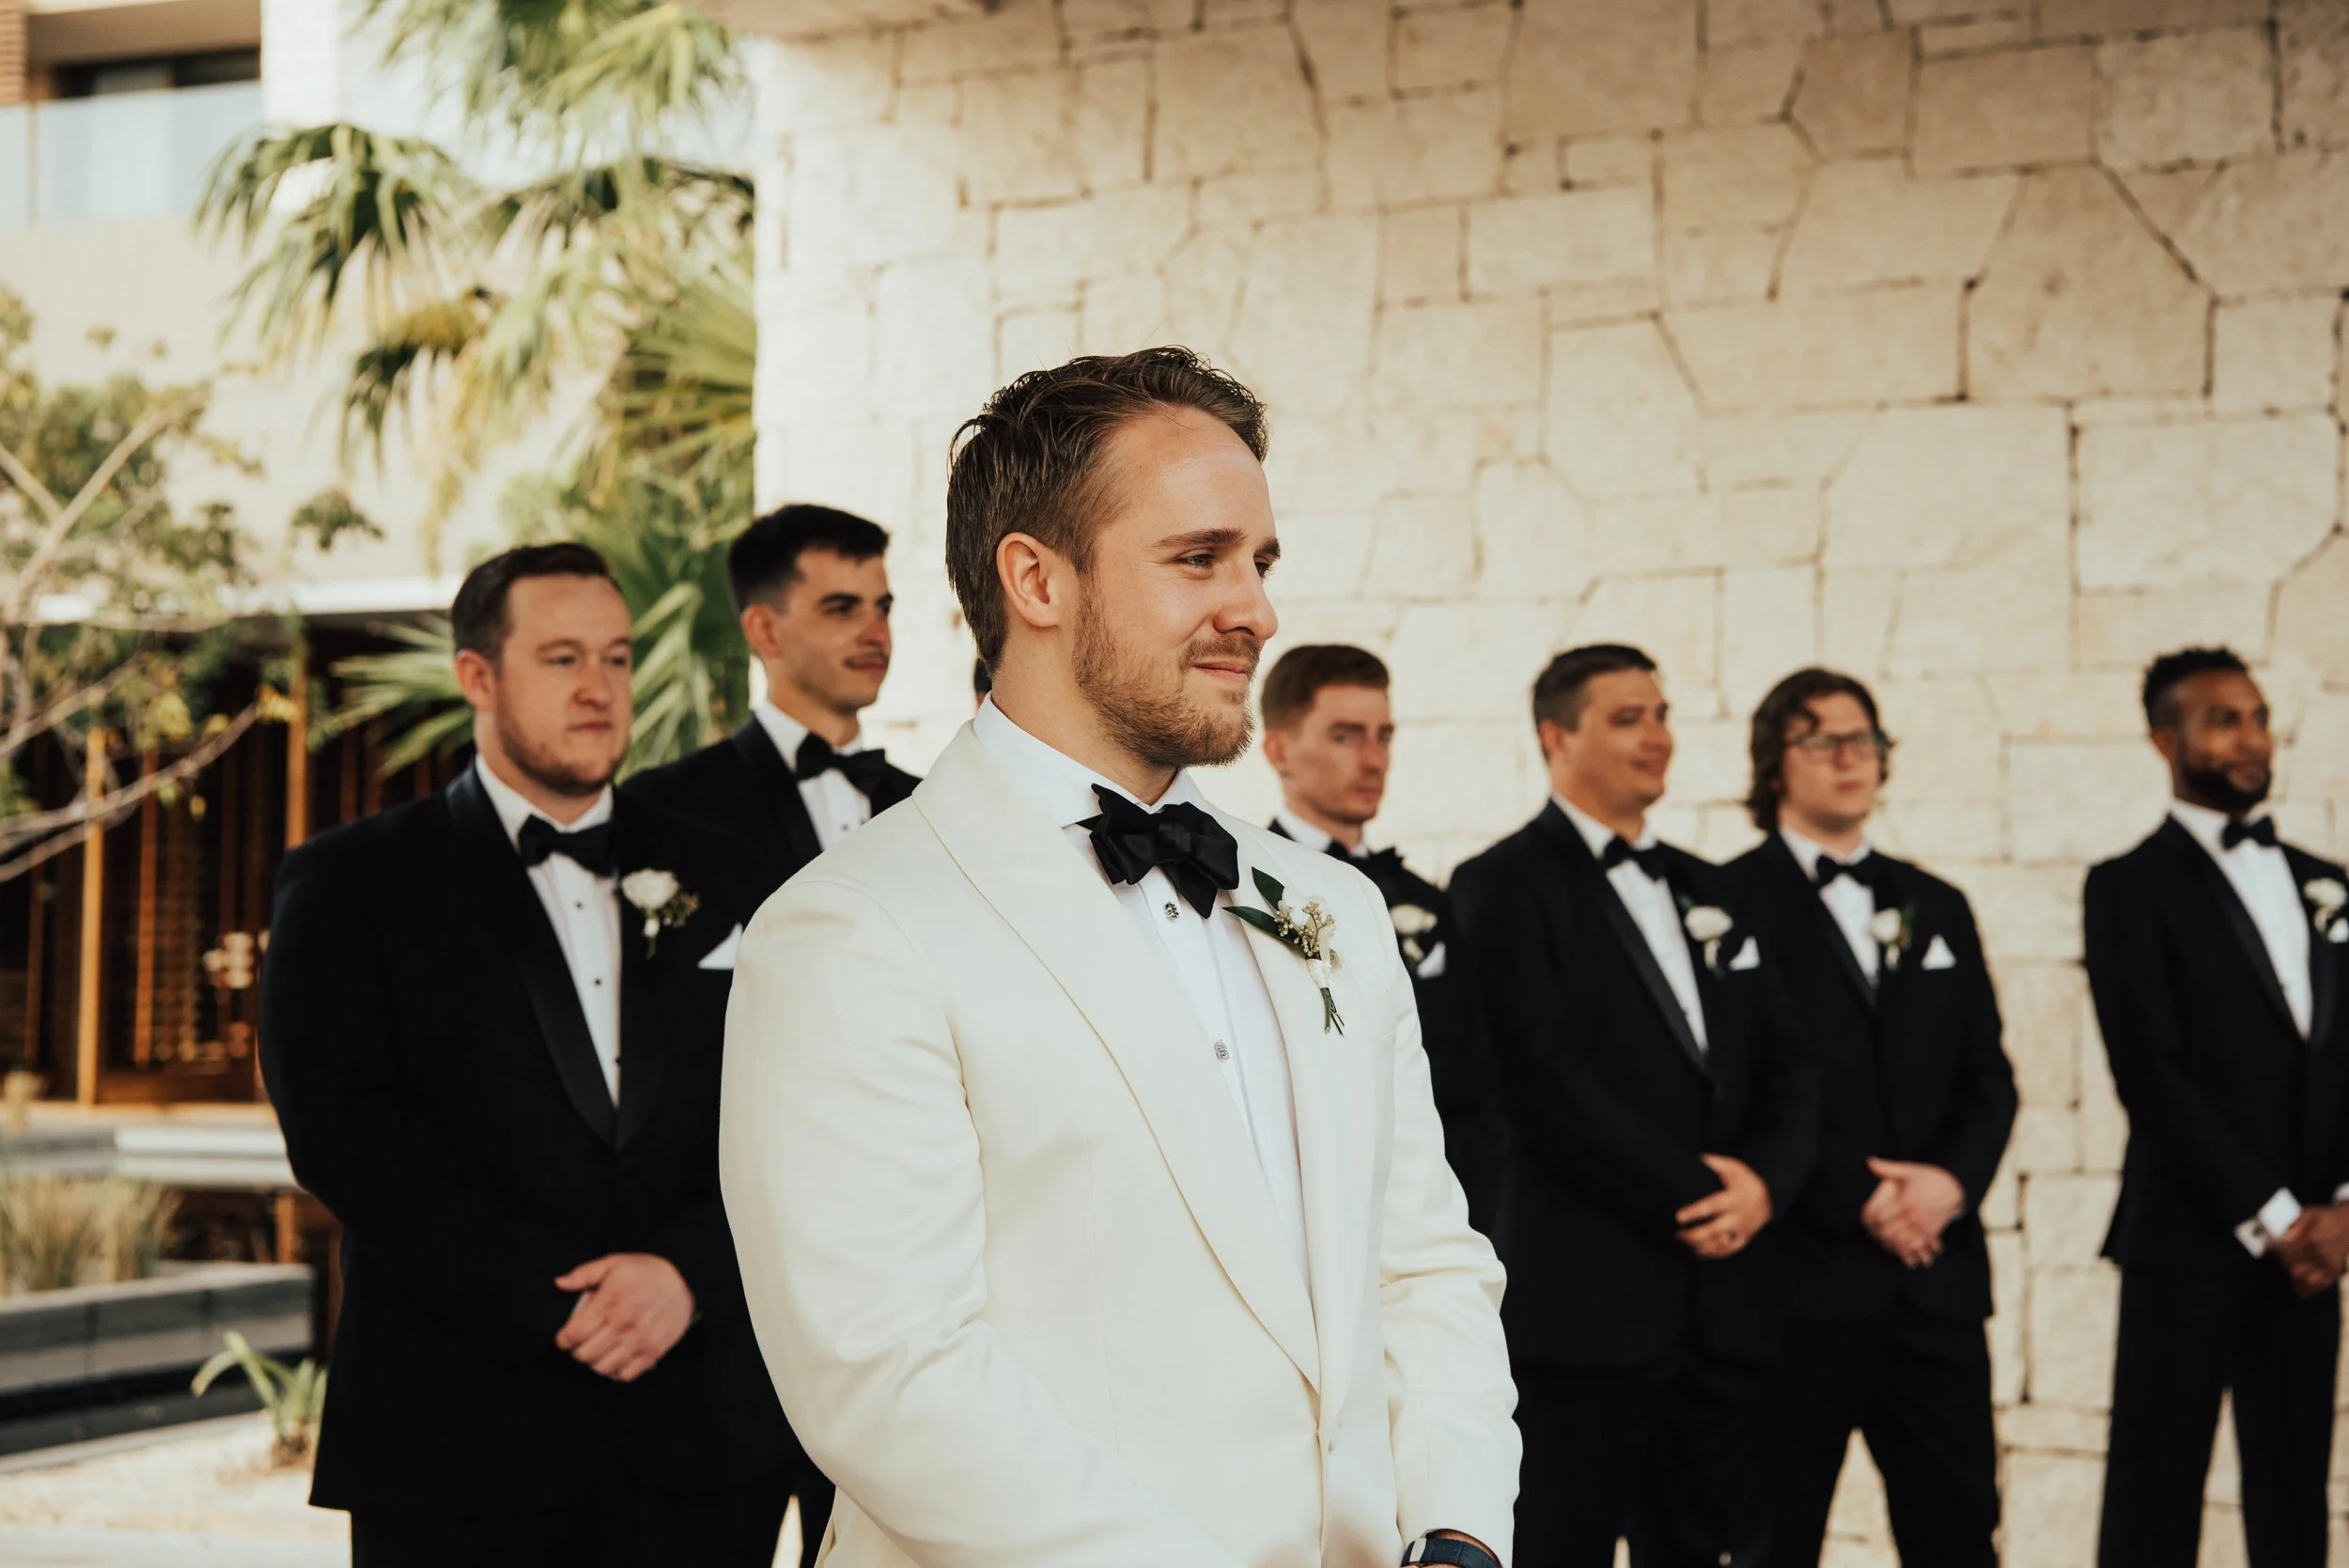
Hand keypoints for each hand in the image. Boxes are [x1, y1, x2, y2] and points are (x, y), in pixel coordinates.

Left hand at [554, 1253, 695, 1381]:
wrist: (685, 1279)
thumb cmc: (646, 1271)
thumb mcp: (614, 1263)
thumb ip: (584, 1274)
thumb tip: (559, 1283)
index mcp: (611, 1301)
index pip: (576, 1333)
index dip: (564, 1339)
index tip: (565, 1337)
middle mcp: (625, 1323)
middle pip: (585, 1354)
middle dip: (578, 1350)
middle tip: (582, 1343)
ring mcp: (640, 1340)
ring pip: (602, 1367)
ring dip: (595, 1361)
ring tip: (598, 1350)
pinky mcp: (653, 1352)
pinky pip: (624, 1375)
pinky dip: (615, 1371)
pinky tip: (615, 1358)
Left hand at [1675, 1154, 1771, 1259]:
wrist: (1769, 1196)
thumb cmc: (1744, 1179)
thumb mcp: (1733, 1167)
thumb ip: (1714, 1163)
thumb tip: (1694, 1159)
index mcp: (1735, 1196)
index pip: (1712, 1206)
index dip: (1695, 1212)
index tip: (1678, 1217)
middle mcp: (1740, 1215)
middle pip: (1715, 1230)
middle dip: (1694, 1235)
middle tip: (1677, 1234)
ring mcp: (1743, 1229)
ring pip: (1721, 1243)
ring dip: (1701, 1246)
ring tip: (1683, 1243)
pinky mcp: (1744, 1238)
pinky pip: (1729, 1251)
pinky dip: (1714, 1254)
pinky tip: (1698, 1253)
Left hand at [1863, 1159, 1965, 1268]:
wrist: (1956, 1188)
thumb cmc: (1931, 1178)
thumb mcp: (1910, 1171)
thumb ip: (1888, 1169)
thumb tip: (1869, 1161)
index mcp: (1905, 1202)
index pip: (1880, 1217)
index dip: (1869, 1219)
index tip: (1866, 1218)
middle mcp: (1914, 1217)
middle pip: (1888, 1233)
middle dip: (1877, 1233)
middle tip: (1871, 1230)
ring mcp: (1924, 1227)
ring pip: (1901, 1243)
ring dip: (1890, 1243)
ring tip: (1882, 1238)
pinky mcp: (1932, 1233)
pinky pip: (1916, 1246)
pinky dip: (1905, 1248)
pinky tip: (1898, 1244)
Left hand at [2277, 1204, 2348, 1296]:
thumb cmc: (2327, 1218)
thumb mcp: (2309, 1214)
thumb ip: (2294, 1225)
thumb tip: (2281, 1238)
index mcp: (2313, 1239)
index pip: (2287, 1252)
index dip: (2276, 1252)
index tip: (2272, 1249)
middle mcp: (2321, 1254)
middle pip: (2294, 1267)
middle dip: (2284, 1263)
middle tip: (2281, 1257)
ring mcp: (2329, 1265)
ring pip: (2306, 1280)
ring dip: (2294, 1275)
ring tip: (2290, 1267)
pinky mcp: (2334, 1271)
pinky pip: (2318, 1285)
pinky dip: (2306, 1288)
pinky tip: (2297, 1285)